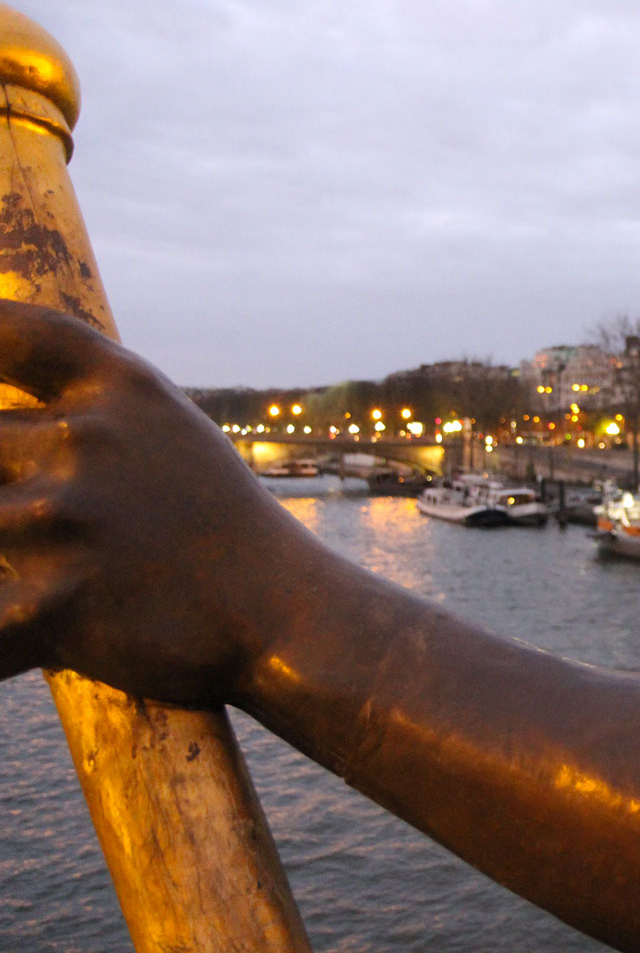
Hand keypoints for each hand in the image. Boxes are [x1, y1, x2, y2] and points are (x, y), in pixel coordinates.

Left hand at [0, 299, 333, 702]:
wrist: (284, 614)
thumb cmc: (219, 527)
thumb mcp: (170, 437)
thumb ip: (89, 411)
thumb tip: (4, 422)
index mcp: (121, 390)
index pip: (11, 334)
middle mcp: (84, 441)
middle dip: (7, 485)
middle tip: (56, 515)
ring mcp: (61, 522)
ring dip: (8, 553)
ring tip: (64, 567)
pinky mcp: (48, 607)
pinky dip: (0, 632)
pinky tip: (21, 632)